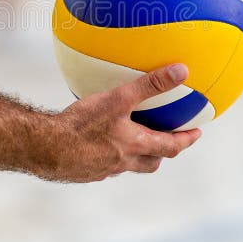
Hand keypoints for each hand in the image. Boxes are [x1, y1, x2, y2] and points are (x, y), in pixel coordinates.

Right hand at [41, 64, 201, 181]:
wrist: (46, 148)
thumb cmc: (82, 125)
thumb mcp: (119, 99)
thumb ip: (151, 85)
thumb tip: (181, 71)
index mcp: (135, 146)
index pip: (169, 147)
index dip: (185, 140)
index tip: (196, 134)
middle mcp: (122, 162)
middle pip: (150, 162)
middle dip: (162, 153)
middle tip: (167, 142)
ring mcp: (102, 169)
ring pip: (126, 165)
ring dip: (134, 155)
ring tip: (131, 141)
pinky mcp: (84, 171)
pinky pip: (102, 164)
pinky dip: (107, 154)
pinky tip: (95, 141)